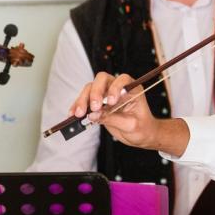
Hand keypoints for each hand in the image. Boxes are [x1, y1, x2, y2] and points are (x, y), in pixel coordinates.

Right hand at [69, 72, 188, 154]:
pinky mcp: (98, 102)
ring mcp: (106, 94)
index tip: (111, 102)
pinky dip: (78, 106)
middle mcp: (118, 88)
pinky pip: (85, 100)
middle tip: (93, 108)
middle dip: (95, 92)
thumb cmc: (142, 128)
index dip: (115, 88)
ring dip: (83, 100)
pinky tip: (73, 114)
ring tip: (79, 114)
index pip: (122, 80)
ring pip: (90, 88)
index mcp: (132, 89)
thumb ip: (112, 118)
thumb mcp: (130, 125)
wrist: (141, 134)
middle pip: (102, 80)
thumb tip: (93, 115)